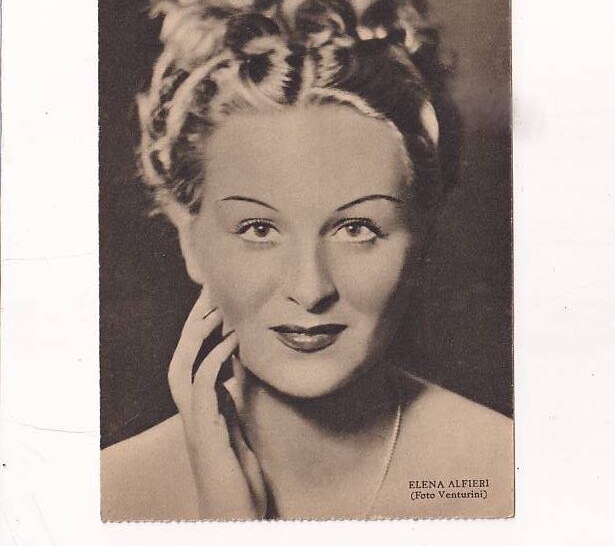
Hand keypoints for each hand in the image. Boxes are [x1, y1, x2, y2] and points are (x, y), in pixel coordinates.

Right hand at [168, 289, 266, 518]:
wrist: (231, 516)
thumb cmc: (235, 476)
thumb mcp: (236, 427)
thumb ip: (231, 398)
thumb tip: (238, 367)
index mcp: (200, 405)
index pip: (194, 356)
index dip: (202, 328)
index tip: (216, 300)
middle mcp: (191, 409)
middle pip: (183, 354)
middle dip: (194, 321)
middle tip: (210, 291)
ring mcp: (194, 420)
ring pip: (183, 364)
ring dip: (198, 335)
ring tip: (216, 308)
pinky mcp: (205, 430)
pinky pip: (203, 385)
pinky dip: (214, 358)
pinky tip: (232, 342)